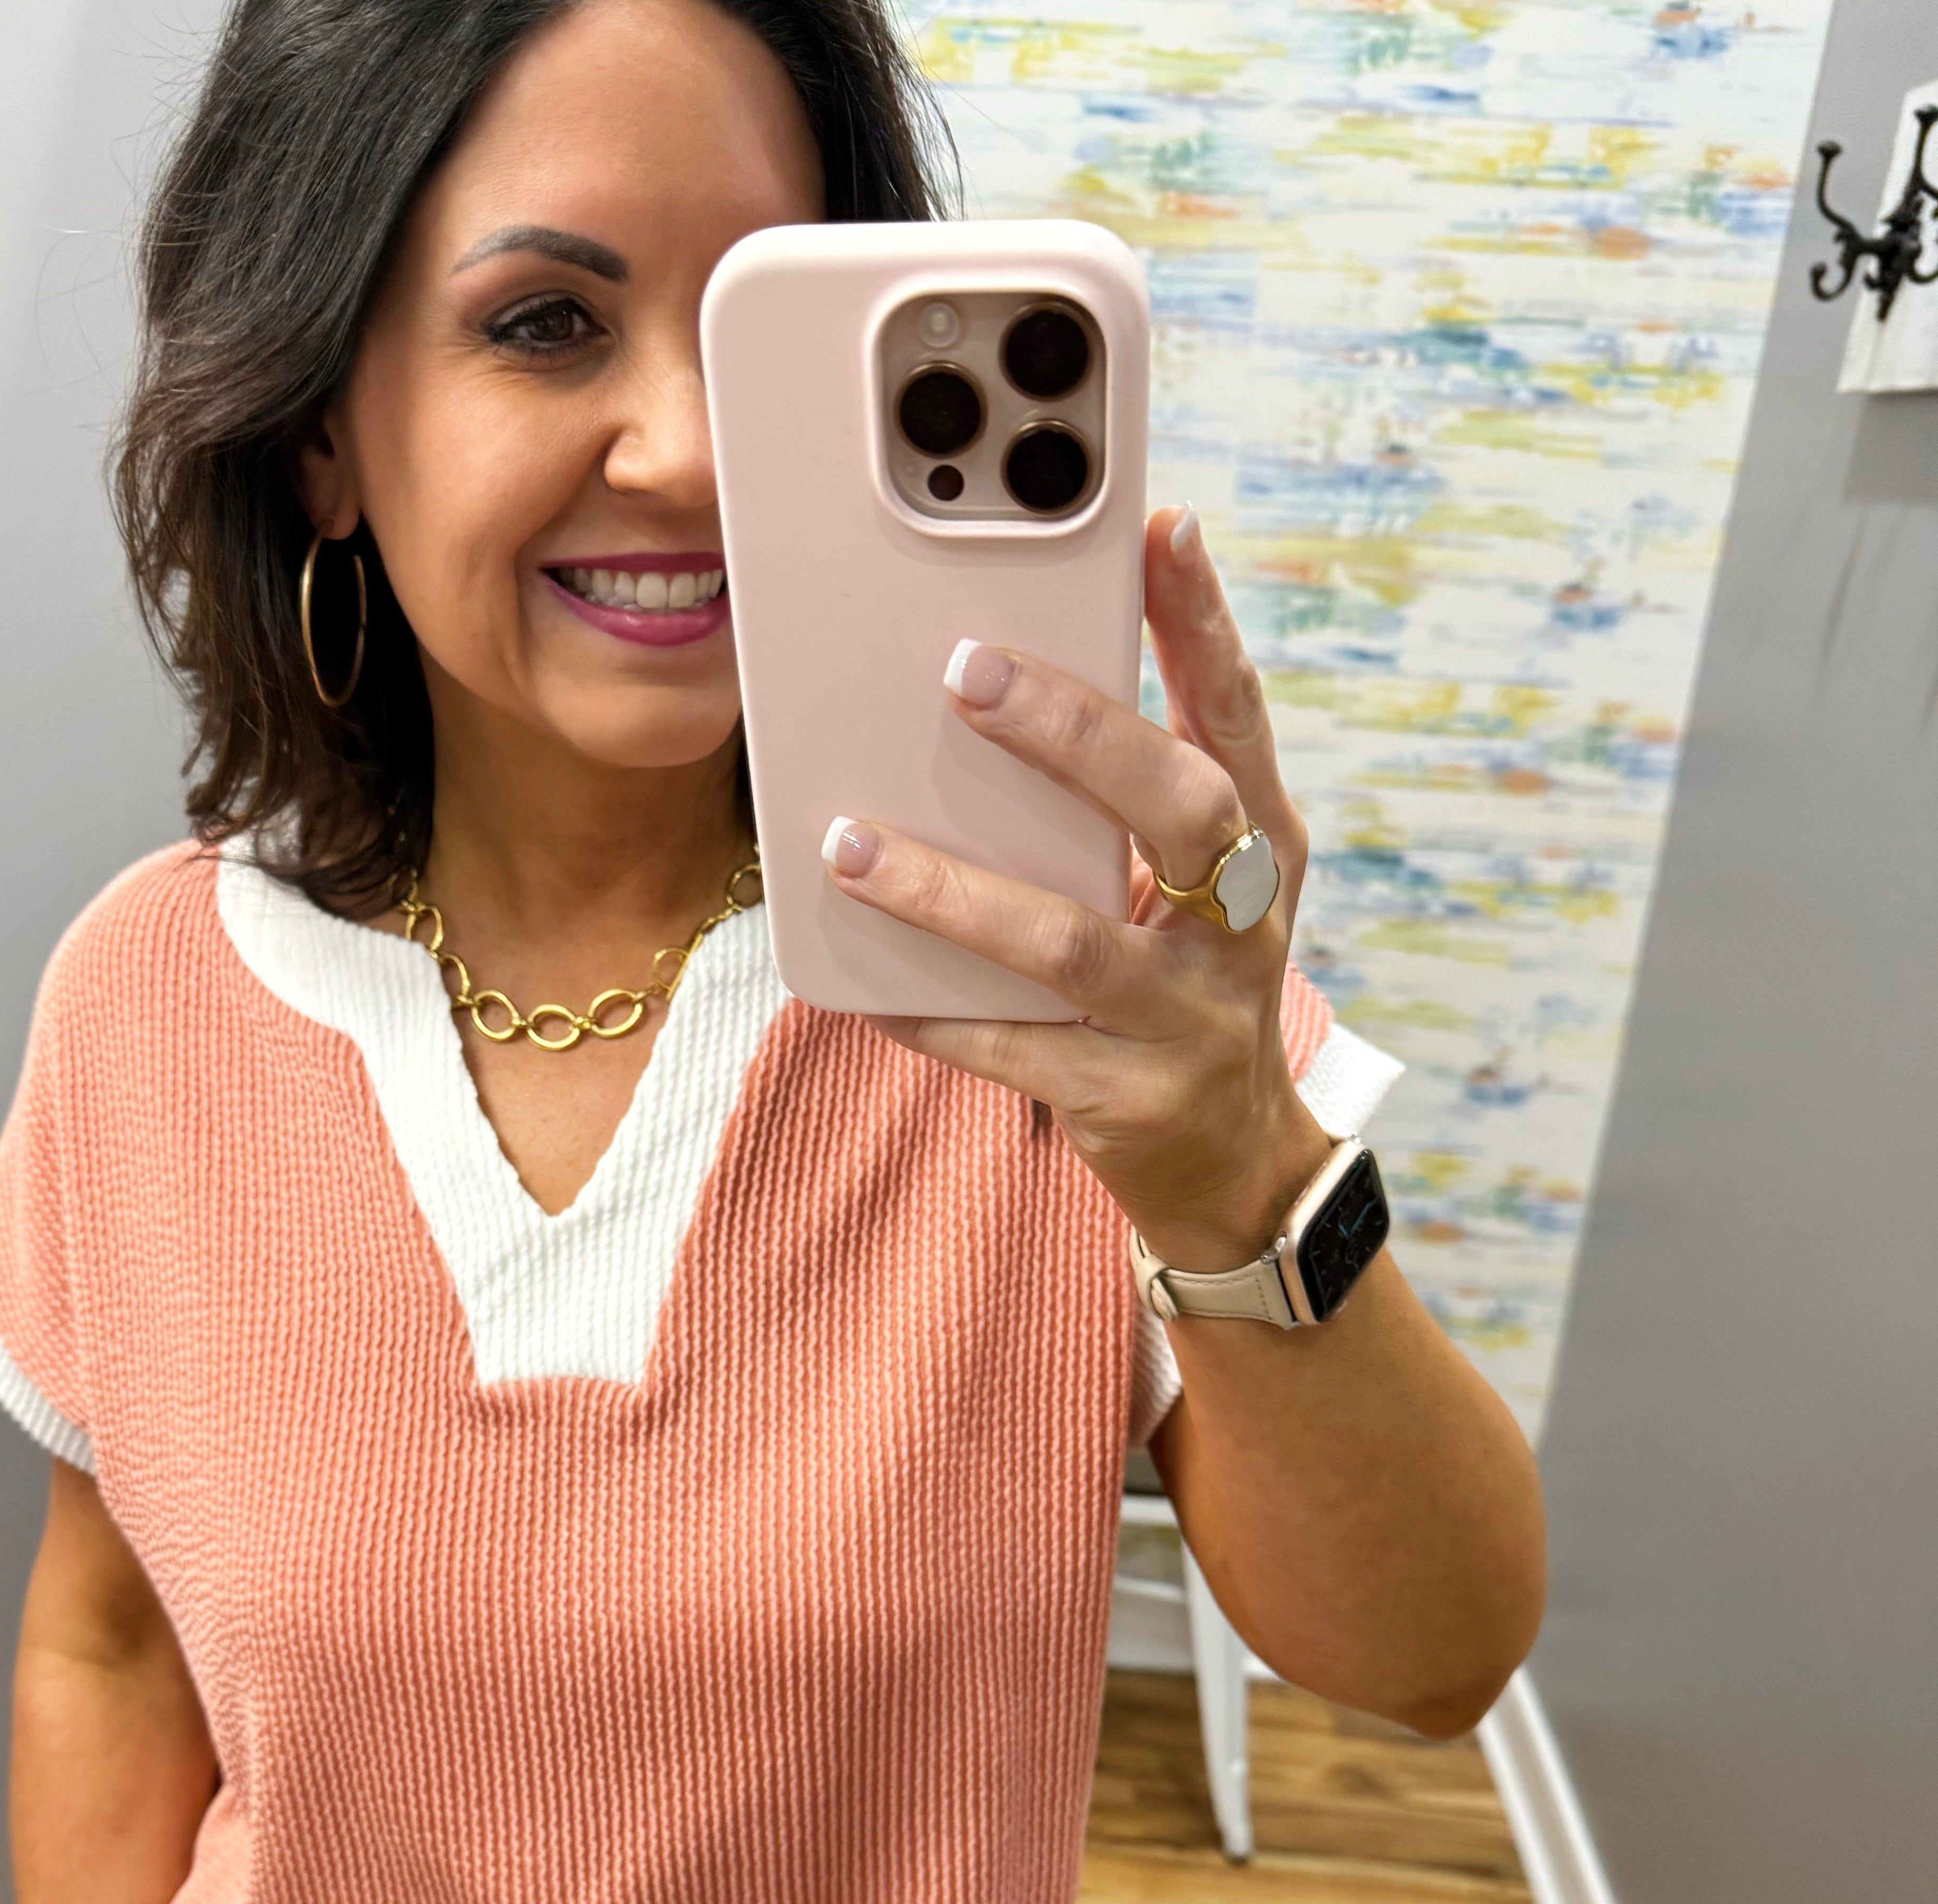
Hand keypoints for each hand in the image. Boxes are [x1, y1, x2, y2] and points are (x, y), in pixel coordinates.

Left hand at [824, 506, 1329, 1273]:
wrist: (1234, 1164)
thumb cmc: (1188, 986)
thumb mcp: (1194, 889)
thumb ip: (1131, 801)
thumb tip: (1012, 674)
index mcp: (1264, 848)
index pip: (1238, 717)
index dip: (1206, 624)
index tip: (1163, 528)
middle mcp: (1242, 927)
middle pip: (1177, 809)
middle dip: (1078, 733)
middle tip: (968, 671)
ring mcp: (1189, 1019)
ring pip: (1068, 941)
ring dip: (952, 890)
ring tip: (849, 844)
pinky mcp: (1127, 1099)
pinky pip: (1011, 1051)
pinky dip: (933, 1014)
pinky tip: (862, 987)